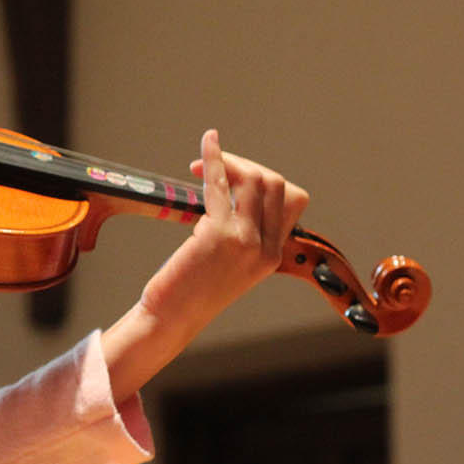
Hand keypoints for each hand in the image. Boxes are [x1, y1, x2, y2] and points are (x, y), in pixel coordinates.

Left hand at [144, 128, 309, 320]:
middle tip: (216, 166)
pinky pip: (220, 184)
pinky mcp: (218, 235)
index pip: (293, 200)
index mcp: (274, 255)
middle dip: (247, 166)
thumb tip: (232, 192)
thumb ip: (244, 236)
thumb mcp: (232, 265)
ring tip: (202, 163)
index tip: (238, 177)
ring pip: (254, 179)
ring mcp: (246, 241)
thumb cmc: (191, 292)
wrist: (171, 319)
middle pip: (276, 183)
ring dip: (230, 161)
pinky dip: (213, 158)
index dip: (267, 179)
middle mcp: (266, 248)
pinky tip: (207, 144)